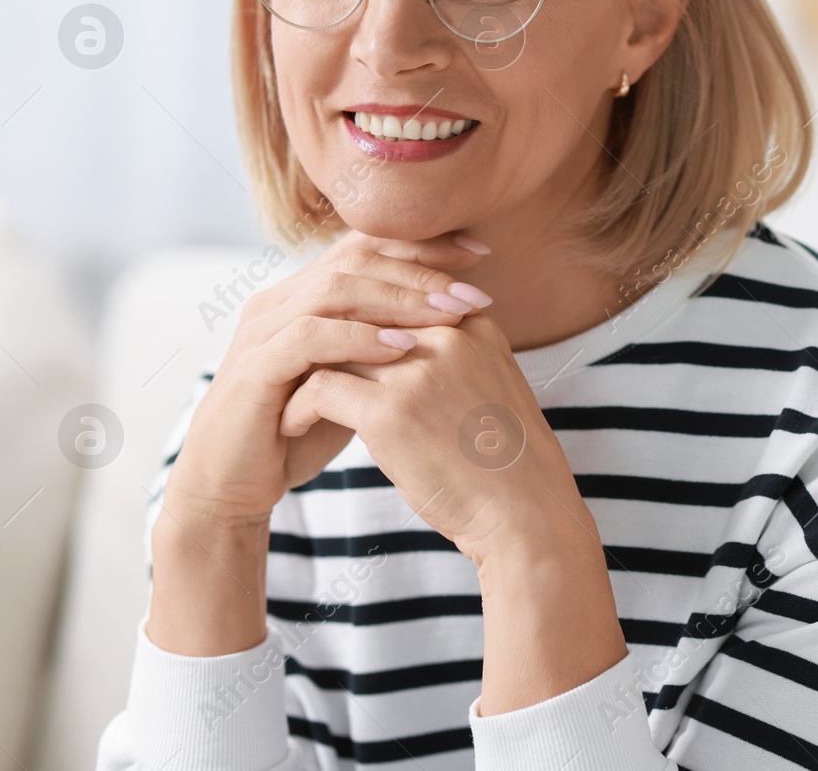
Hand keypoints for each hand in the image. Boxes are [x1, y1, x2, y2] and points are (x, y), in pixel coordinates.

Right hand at [164, 228, 494, 526]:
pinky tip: (402, 348)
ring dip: (398, 300)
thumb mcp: (353, 380)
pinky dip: (359, 337)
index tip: (481, 254)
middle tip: (473, 291)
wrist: (232, 485)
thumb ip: (386, 346)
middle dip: (420, 272)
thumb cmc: (297, 432)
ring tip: (448, 314)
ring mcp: (262, 331)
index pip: (367, 248)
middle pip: (356, 260)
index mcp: (302, 295)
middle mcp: (279, 301)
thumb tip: (454, 322)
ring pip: (335, 290)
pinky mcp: (254, 367)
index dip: (423, 246)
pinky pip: (310, 337)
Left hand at [279, 312, 590, 564]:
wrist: (529, 516)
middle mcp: (448, 335)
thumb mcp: (490, 391)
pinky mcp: (391, 409)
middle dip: (327, 343)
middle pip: (362, 316)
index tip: (334, 354)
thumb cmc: (508, 466)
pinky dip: (299, 407)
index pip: (396, 301)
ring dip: (304, 372)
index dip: (358, 325)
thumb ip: (452, 361)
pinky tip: (292, 426)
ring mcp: (420, 369)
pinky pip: (320, 388)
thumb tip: (395, 351)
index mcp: (473, 325)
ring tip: (288, 399)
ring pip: (335, 347)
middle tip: (295, 369)